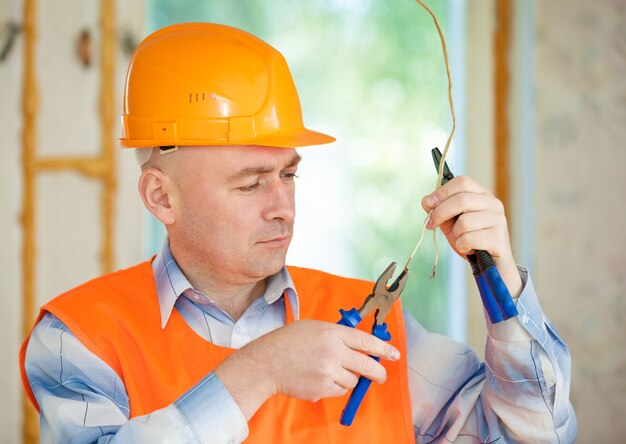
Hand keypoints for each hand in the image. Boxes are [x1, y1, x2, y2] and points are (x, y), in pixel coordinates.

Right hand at [215, 320, 399, 419]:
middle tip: (380, 375)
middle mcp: (334, 353)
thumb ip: (337, 335)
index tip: (394, 354)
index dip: (384, 349)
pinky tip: (319, 378)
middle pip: (368, 367)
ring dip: (347, 378)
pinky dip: (334, 387)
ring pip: (353, 381)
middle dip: (378, 373)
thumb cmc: (288, 342)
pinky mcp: (322, 389)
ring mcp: (328, 373)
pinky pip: (339, 391)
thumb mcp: (314, 328)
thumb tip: (359, 346)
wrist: (267, 362)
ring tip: (329, 370)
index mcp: (333, 333)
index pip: (366, 342)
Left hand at [421, 176, 521, 297]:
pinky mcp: (498, 238)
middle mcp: (493, 204)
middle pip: (461, 200)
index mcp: (482, 195)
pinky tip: (469, 249)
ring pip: (464, 222)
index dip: (442, 191)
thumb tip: (426, 202)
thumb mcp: (452, 223)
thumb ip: (440, 210)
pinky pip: (469, 239)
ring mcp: (498, 220)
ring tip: (461, 240)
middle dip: (440, 213)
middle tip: (430, 224)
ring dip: (455, 235)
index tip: (427, 203)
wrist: (491, 265)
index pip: (462, 182)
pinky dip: (462, 246)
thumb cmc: (471, 241)